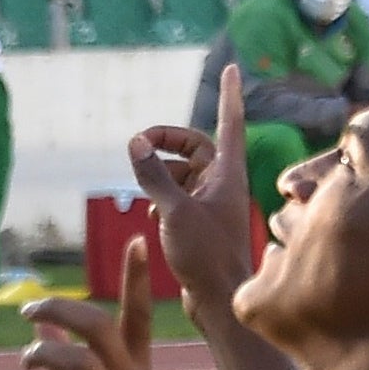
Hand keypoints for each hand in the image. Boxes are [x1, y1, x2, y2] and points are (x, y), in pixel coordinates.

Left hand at [20, 266, 165, 369]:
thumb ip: (69, 357)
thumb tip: (43, 324)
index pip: (139, 315)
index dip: (136, 278)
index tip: (137, 239)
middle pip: (101, 329)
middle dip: (62, 309)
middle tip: (29, 310)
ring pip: (82, 365)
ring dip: (46, 356)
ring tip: (27, 361)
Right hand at [128, 63, 261, 312]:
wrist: (219, 302)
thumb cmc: (207, 257)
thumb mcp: (174, 211)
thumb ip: (153, 176)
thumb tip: (135, 143)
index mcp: (228, 173)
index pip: (229, 121)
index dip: (229, 93)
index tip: (233, 66)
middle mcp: (223, 184)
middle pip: (195, 146)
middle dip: (166, 142)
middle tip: (136, 146)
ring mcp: (212, 203)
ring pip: (183, 173)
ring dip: (160, 176)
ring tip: (144, 191)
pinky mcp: (201, 222)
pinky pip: (179, 196)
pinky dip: (162, 198)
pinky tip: (153, 216)